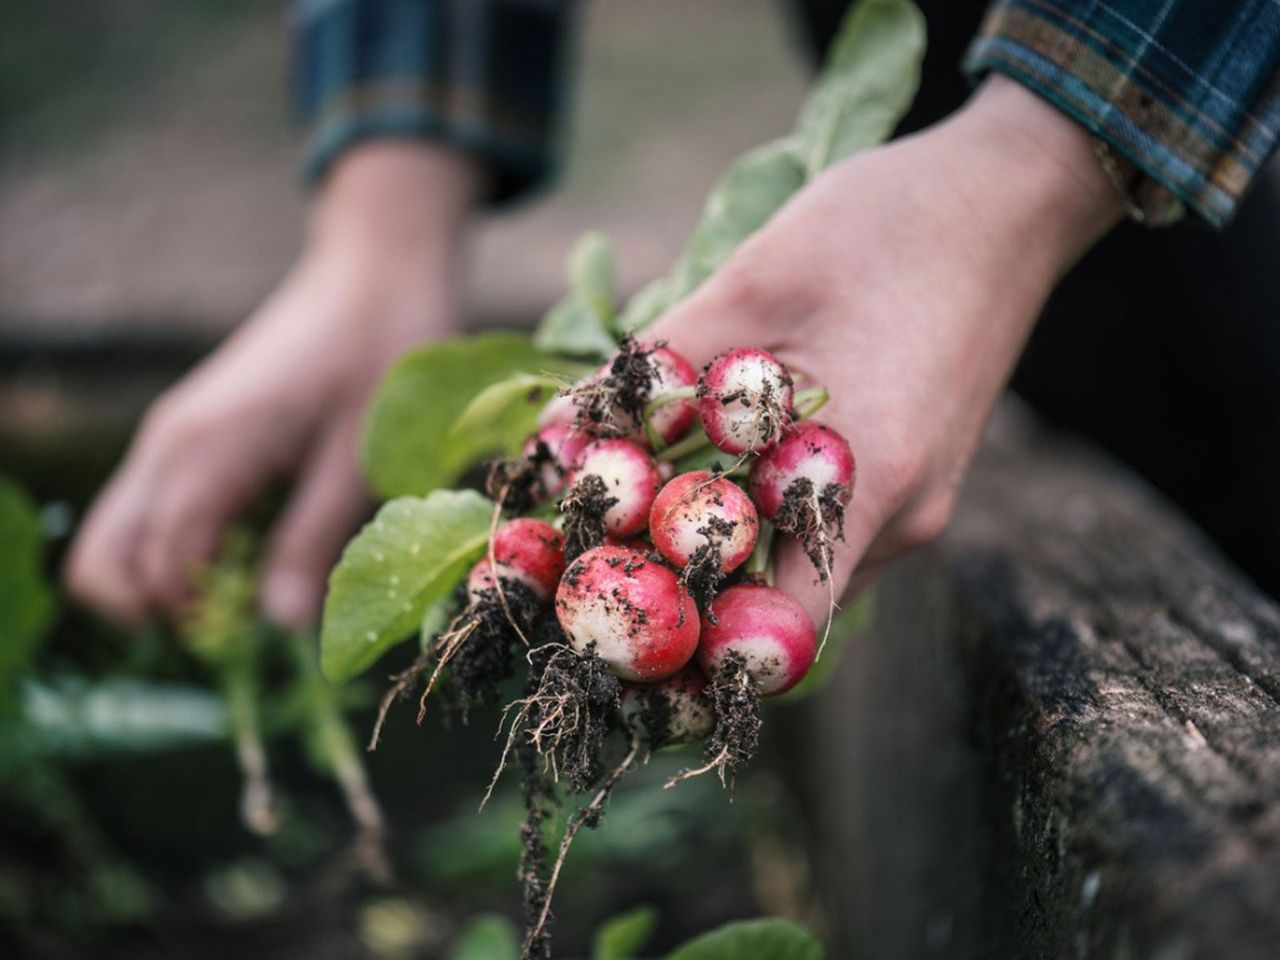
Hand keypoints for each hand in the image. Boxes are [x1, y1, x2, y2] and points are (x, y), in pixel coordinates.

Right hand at [66, 143, 478, 627]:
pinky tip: (254, 544)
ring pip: (117, 536)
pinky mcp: (190, 433)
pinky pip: (152, 509)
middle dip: (158, 610)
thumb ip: (314, 541)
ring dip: (165, 582)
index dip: (198, 618)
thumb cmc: (383, 357)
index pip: (154, 568)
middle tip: (244, 619)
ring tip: (251, 585)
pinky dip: (181, 547)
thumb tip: (278, 626)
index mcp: (210, 449)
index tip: (264, 630)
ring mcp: (172, 434)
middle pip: (101, 560)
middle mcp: (170, 443)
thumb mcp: (363, 459)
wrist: (375, 273)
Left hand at [647, 76, 1123, 623]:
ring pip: (801, 568)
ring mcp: (915, 502)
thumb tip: (558, 436)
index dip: (694, 645)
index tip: (612, 616)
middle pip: (783, 608)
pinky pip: (827, 529)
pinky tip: (714, 468)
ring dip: (725, 549)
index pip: (782, 633)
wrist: (1007, 195)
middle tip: (602, 556)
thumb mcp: (754, 284)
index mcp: (871, 483)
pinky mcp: (914, 477)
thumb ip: (655, 371)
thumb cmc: (887, 228)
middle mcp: (903, 518)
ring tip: (642, 507)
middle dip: (689, 594)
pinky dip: (765, 516)